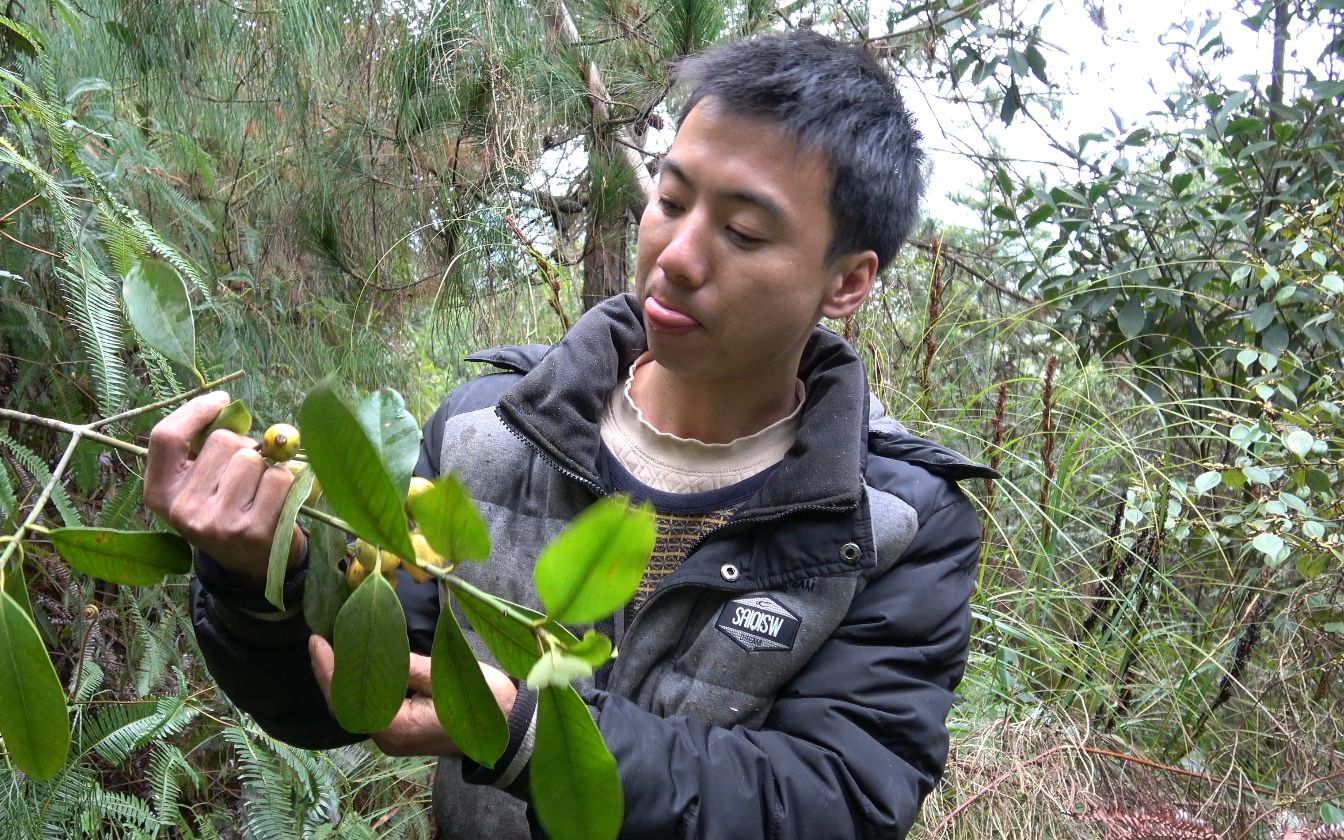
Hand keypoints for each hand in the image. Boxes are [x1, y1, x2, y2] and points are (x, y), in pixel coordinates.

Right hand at [144, 392, 304, 588]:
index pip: (165, 437)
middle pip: (221, 441)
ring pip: (252, 457)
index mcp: (160, 493)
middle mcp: (182, 510)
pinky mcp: (253, 531)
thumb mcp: (202, 483)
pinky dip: (286, 481)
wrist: (254, 565)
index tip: (221, 401)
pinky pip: (279, 478)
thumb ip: (204, 447)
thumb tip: (226, 406)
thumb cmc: (229, 509)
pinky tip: (276, 500)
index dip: (195, 411)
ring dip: (265, 465)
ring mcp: (217, 522)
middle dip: (242, 445)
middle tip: (246, 472)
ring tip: (260, 489)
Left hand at [308, 634, 517, 756]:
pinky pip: (369, 709)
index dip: (329, 669)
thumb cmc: (485, 703)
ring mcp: (393, 738)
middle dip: (329, 673)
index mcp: (396, 726)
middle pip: (346, 705)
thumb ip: (408, 666)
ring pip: (356, 708)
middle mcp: (387, 737)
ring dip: (342, 680)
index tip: (317, 640)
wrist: (510, 731)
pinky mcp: (400, 732)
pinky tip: (356, 667)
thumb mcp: (448, 677)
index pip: (350, 696)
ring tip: (331, 649)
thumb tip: (376, 648)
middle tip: (318, 640)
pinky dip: (358, 688)